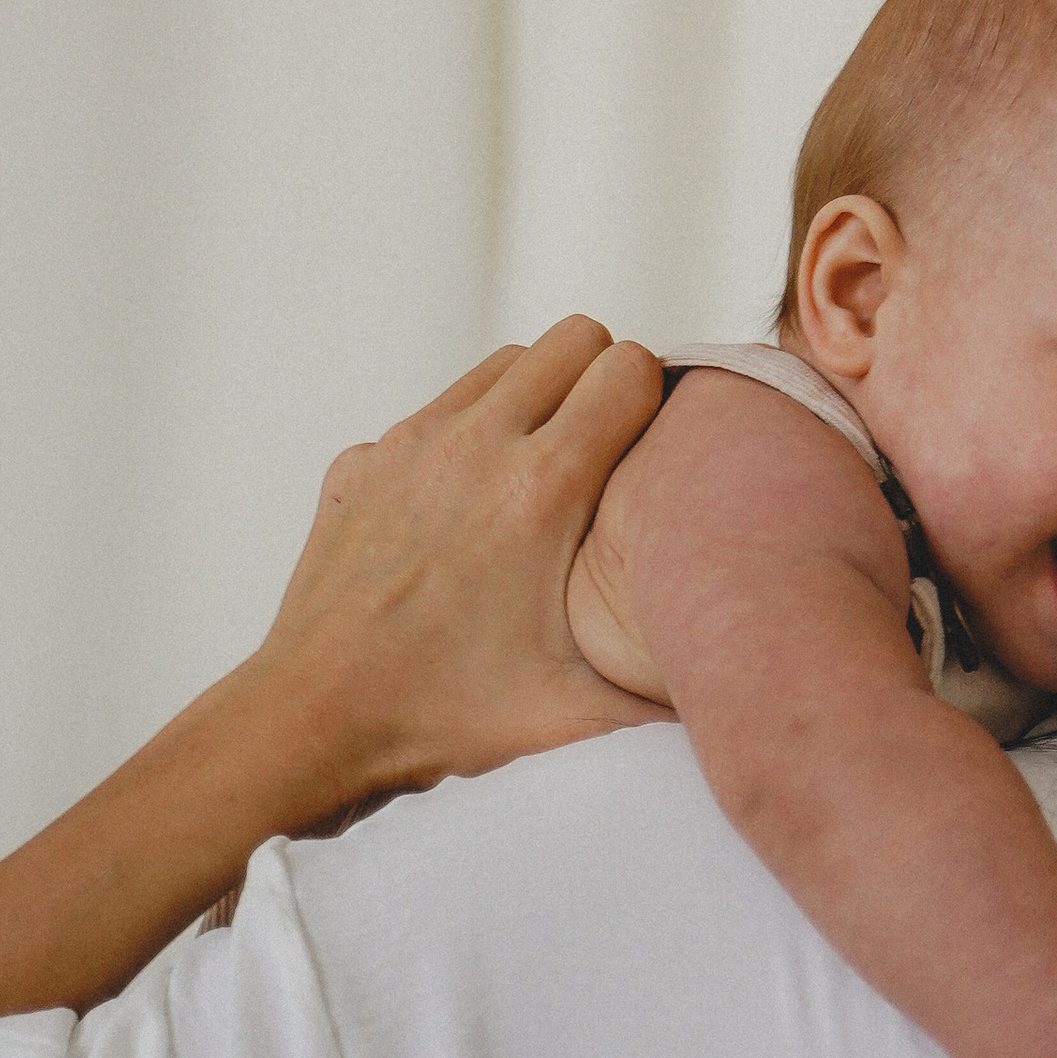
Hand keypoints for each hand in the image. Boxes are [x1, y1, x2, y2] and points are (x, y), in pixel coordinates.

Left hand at [257, 318, 671, 806]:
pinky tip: (460, 518)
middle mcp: (476, 444)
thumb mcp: (578, 710)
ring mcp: (409, 444)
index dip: (654, 398)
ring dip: (533, 399)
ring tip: (540, 475)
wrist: (315, 719)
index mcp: (543, 489)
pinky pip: (432, 416)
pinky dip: (461, 442)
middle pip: (572, 338)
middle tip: (606, 449)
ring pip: (501, 365)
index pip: (629, 367)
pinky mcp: (362, 461)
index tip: (653, 445)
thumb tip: (741, 670)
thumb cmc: (447, 718)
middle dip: (602, 378)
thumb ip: (668, 682)